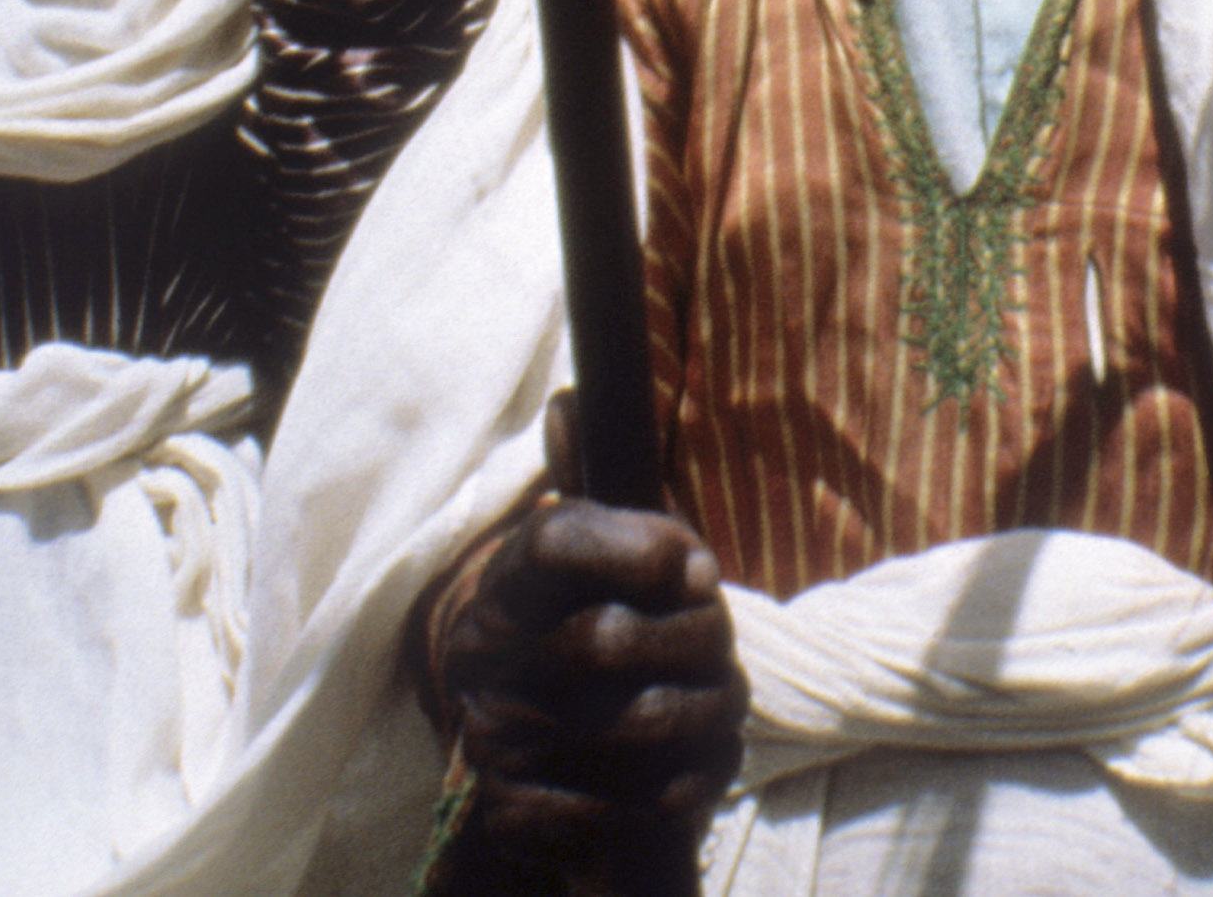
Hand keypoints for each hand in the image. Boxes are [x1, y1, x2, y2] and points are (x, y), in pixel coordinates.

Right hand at [435, 439, 742, 896]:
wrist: (522, 743)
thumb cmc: (574, 625)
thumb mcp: (579, 552)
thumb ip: (588, 481)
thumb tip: (570, 400)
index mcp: (506, 585)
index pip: (554, 541)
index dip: (640, 546)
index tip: (698, 563)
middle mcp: (490, 662)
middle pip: (610, 638)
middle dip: (697, 637)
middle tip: (721, 636)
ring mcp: (504, 741)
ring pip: (643, 724)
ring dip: (710, 708)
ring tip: (722, 697)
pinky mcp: (529, 811)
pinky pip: (639, 806)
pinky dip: (693, 783)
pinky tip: (700, 764)